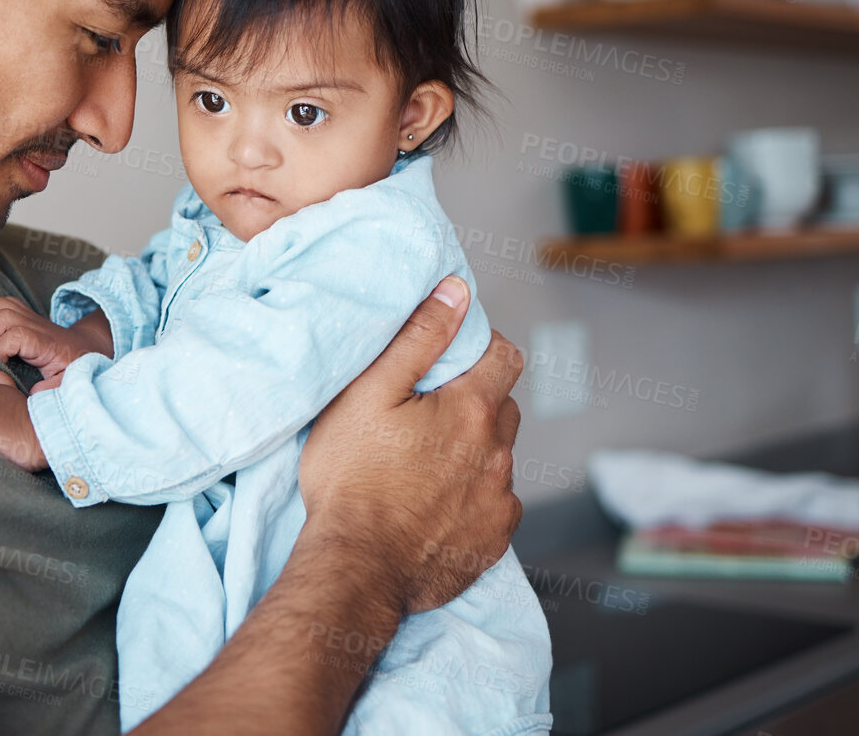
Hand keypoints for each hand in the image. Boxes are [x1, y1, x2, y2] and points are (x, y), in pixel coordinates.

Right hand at [0, 297, 108, 389]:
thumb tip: (33, 392)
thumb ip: (53, 388)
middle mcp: (36, 325)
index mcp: (46, 343)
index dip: (0, 349)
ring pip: (0, 305)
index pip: (17, 335)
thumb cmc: (76, 365)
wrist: (85, 347)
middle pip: (4, 315)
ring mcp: (29, 316)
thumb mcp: (70, 381)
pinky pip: (0, 304)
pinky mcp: (23, 313)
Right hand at [299, 276, 523, 614]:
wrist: (356, 566)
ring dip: (473, 452)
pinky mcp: (494, 540)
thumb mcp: (368, 394)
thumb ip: (418, 337)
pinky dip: (472, 497)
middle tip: (426, 415)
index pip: (505, 356)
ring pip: (497, 458)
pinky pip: (494, 504)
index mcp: (471, 410)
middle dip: (475, 403)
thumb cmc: (352, 479)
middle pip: (503, 408)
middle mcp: (498, 453)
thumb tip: (456, 291)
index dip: (481, 348)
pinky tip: (432, 504)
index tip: (450, 360)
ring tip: (422, 465)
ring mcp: (500, 500)